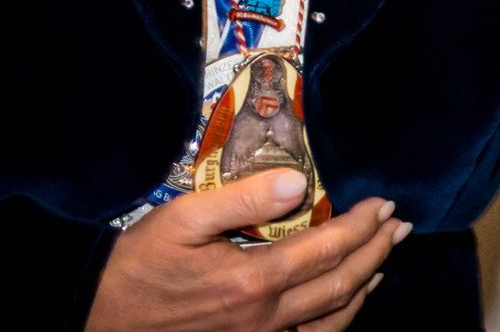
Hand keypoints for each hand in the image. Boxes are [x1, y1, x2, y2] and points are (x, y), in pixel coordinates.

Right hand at [85, 169, 409, 331]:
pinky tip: (344, 305)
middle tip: (400, 226)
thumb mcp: (183, 218)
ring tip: (384, 261)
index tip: (386, 203)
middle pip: (341, 286)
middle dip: (377, 252)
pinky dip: (336, 324)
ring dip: (365, 288)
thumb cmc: (138, 263)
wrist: (98, 316)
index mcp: (253, 280)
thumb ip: (244, 198)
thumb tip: (299, 181)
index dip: (364, 225)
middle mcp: (265, 319)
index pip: (328, 248)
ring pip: (332, 323)